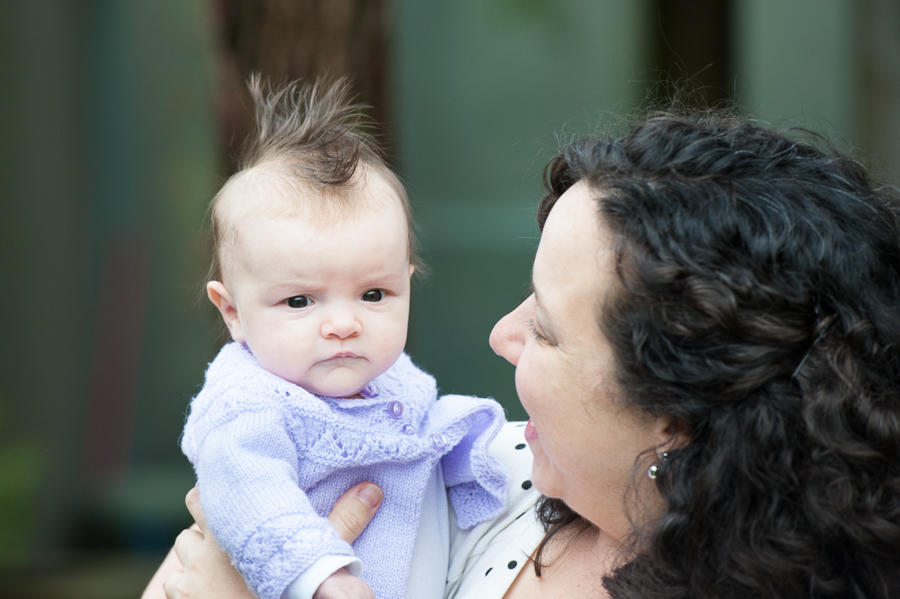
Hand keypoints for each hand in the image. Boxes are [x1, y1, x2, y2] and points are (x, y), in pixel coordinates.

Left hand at [142, 482, 382, 598]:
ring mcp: (186, 577)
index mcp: (231, 530)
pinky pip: (176, 580)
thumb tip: (372, 490)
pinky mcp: (181, 598)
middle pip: (195, 510)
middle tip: (240, 524)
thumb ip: (345, 522)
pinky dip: (189, 580)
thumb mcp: (317, 562)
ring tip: (227, 557)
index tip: (242, 492)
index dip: (224, 490)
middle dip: (213, 515)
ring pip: (184, 545)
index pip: (205, 490)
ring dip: (199, 548)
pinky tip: (211, 588)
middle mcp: (201, 550)